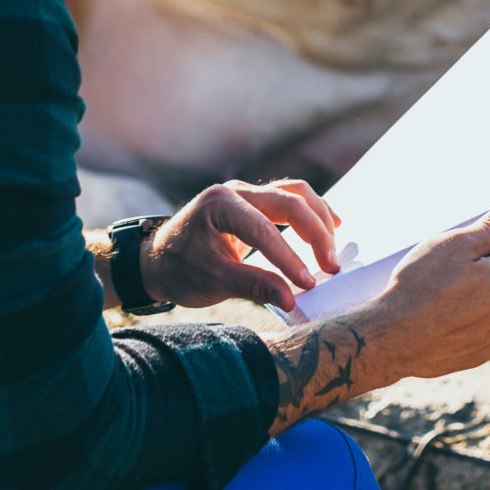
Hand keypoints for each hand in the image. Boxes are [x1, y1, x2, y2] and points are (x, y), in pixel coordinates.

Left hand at [141, 178, 341, 311]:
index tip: (308, 284)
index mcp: (220, 205)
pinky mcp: (253, 201)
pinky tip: (331, 225)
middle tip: (331, 267)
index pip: (264, 230)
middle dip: (315, 235)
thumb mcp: (213, 282)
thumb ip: (254, 286)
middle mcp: (235, 191)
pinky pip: (290, 197)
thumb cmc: (179, 270)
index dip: (289, 258)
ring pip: (295, 193)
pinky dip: (312, 211)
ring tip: (333, 250)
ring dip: (318, 219)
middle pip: (289, 202)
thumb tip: (292, 299)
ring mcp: (245, 192)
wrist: (157, 259)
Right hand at [350, 200, 489, 379]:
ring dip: (479, 285)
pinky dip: (468, 311)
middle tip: (451, 257)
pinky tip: (442, 311)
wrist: (392, 339)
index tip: (479, 223)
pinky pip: (481, 321)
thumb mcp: (456, 244)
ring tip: (443, 287)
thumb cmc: (422, 286)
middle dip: (488, 256)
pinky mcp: (480, 351)